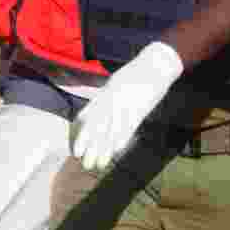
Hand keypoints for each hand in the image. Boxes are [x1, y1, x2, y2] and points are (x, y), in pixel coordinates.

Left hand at [70, 42, 183, 170]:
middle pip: (98, 127)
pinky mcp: (139, 108)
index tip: (76, 151)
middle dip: (90, 147)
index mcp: (103, 95)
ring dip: (105, 149)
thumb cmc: (133, 75)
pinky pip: (128, 126)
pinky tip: (117, 151)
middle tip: (84, 163)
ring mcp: (125, 105)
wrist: (154, 65)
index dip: (81, 136)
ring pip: (112, 131)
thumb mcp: (112, 85)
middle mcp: (111, 100)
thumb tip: (88, 116)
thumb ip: (100, 100)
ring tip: (99, 164)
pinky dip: (122, 139)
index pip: (87, 118)